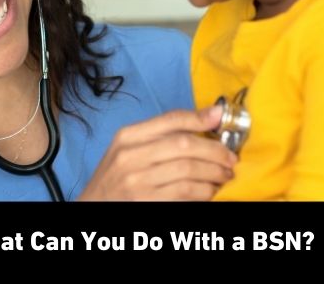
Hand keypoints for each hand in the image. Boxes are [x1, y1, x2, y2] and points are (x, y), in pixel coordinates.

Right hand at [77, 106, 236, 200]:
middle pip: (184, 144)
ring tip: (224, 176)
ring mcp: (137, 181)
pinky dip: (205, 191)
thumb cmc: (116, 179)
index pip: (169, 120)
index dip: (200, 118)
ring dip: (214, 173)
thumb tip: (211, 116)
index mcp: (127, 137)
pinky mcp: (146, 203)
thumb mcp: (129, 150)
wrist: (92, 208)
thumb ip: (163, 134)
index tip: (221, 119)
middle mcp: (129, 156)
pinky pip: (186, 193)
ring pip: (189, 170)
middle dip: (215, 150)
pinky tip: (211, 192)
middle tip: (230, 159)